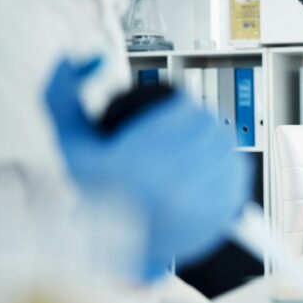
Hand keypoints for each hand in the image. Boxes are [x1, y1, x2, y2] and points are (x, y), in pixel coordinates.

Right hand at [45, 57, 250, 279]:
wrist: (116, 246)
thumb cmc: (95, 189)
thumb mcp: (69, 138)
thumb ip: (62, 89)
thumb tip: (92, 56)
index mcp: (134, 163)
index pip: (184, 109)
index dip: (180, 105)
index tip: (174, 110)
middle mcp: (171, 185)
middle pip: (209, 126)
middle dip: (200, 120)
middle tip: (188, 125)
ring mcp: (200, 204)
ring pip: (227, 147)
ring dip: (216, 140)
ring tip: (200, 143)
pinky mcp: (220, 217)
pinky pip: (240, 174)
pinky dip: (230, 166)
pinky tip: (213, 166)